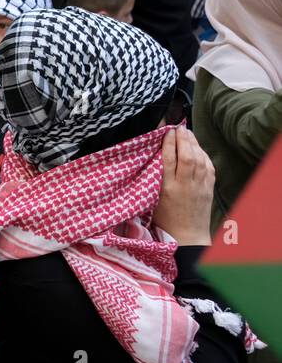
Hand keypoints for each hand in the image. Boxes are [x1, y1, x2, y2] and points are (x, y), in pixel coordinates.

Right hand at [153, 127, 213, 245]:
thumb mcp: (153, 198)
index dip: (168, 143)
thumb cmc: (165, 218)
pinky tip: (198, 148)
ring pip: (199, 160)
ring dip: (194, 143)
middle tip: (178, 127)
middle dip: (183, 139)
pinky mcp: (209, 189)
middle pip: (186, 156)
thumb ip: (155, 178)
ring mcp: (200, 187)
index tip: (166, 131)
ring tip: (187, 133)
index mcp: (168, 188)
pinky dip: (203, 155)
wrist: (187, 236)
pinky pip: (208, 168)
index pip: (169, 160)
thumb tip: (156, 157)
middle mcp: (185, 186)